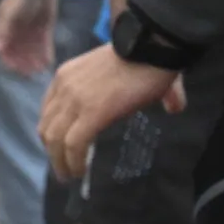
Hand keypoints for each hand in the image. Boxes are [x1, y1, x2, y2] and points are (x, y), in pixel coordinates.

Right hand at [0, 0, 55, 77]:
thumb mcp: (7, 13)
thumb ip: (3, 30)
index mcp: (4, 28)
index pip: (3, 48)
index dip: (8, 59)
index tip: (14, 69)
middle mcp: (16, 32)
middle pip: (18, 52)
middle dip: (23, 62)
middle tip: (29, 73)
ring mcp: (31, 32)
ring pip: (32, 51)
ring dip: (35, 60)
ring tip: (40, 69)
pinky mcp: (44, 30)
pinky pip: (44, 45)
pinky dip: (45, 54)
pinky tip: (48, 62)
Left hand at [41, 45, 183, 175]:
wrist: (150, 47)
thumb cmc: (147, 58)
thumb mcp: (124, 71)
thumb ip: (134, 91)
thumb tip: (176, 107)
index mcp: (65, 76)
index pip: (48, 110)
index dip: (52, 131)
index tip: (59, 147)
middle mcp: (63, 87)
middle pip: (46, 127)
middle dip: (52, 151)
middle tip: (62, 168)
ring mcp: (74, 100)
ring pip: (55, 139)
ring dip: (60, 162)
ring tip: (69, 176)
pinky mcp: (91, 113)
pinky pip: (73, 144)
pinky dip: (73, 161)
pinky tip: (80, 172)